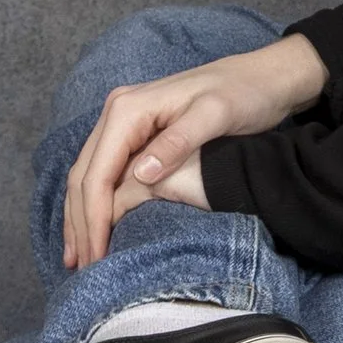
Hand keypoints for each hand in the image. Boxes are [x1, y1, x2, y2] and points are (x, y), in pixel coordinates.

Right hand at [62, 34, 325, 267]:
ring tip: (78, 258)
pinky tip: (95, 228)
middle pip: (85, 176)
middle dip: (81, 224)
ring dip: (81, 217)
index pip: (98, 174)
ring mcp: (124, 123)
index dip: (94, 218)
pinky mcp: (136, 133)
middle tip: (81, 266)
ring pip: (89, 176)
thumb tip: (140, 174)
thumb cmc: (244, 93)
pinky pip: (105, 172)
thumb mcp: (216, 114)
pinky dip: (96, 203)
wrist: (263, 76)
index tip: (96, 256)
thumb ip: (178, 141)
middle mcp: (117, 113)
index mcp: (128, 110)